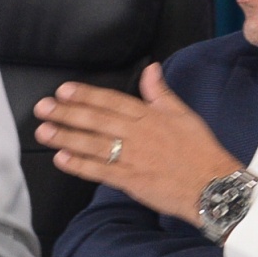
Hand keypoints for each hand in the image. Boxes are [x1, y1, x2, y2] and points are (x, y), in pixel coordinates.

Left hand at [34, 62, 240, 224]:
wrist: (214, 187)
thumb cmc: (200, 151)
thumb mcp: (184, 115)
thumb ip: (161, 93)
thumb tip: (151, 69)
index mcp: (150, 116)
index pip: (112, 101)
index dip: (86, 95)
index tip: (64, 90)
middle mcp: (139, 135)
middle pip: (97, 120)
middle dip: (67, 113)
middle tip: (43, 107)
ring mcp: (134, 158)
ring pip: (94, 145)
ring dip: (66, 137)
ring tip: (43, 131)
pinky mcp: (132, 181)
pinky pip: (101, 171)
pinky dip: (80, 165)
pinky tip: (62, 159)